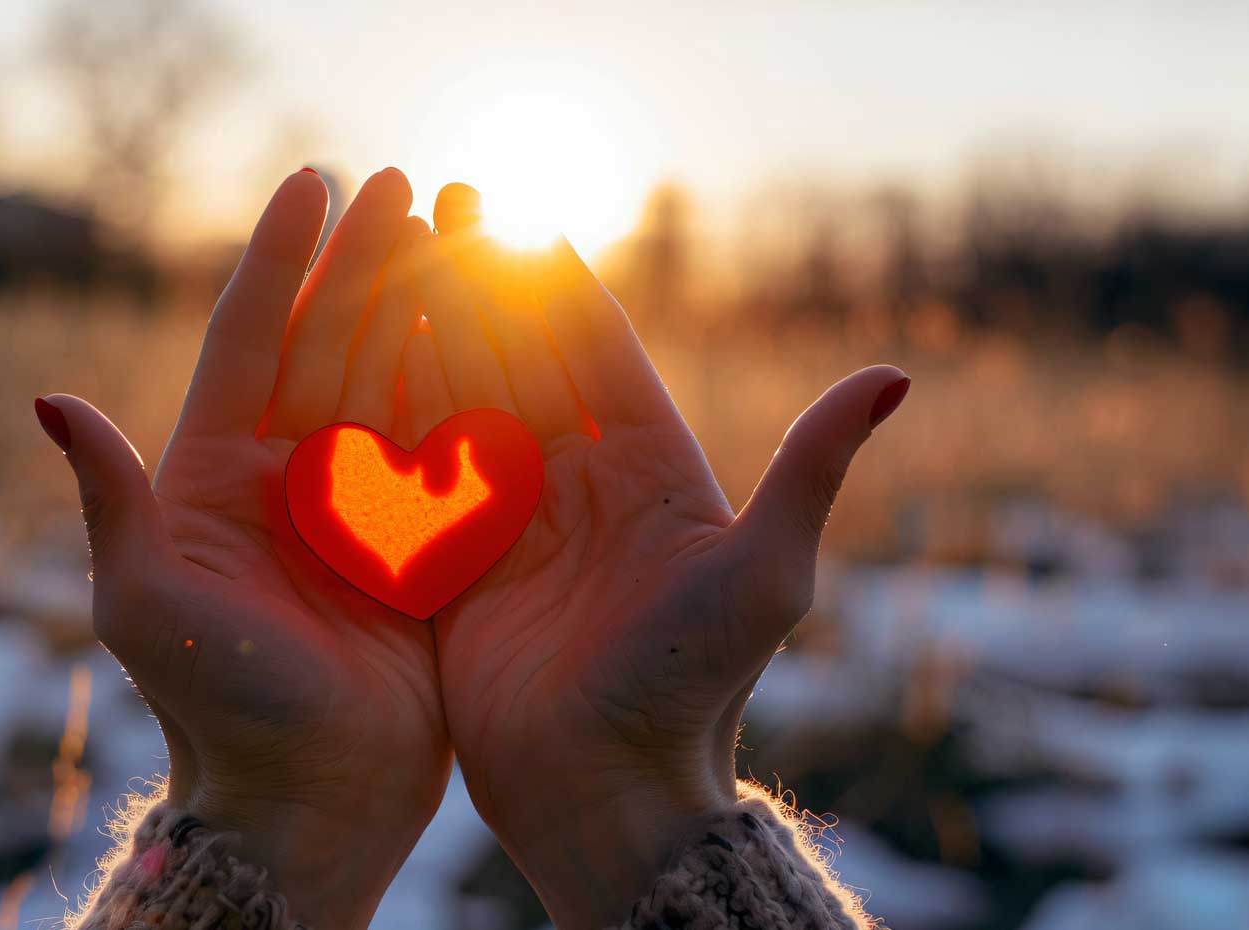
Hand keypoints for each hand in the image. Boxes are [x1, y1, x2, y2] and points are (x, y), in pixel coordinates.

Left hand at [35, 168, 450, 929]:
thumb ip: (111, 499)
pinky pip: (448, 449)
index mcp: (217, 471)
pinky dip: (470, 385)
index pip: (251, 340)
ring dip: (422, 306)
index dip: (278, 262)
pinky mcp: (419, 545)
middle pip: (331, 343)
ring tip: (459, 230)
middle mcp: (288, 475)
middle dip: (365, 262)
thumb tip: (49, 400)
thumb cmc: (214, 704)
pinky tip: (500, 329)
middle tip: (401, 182)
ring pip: (394, 381)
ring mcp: (358, 507)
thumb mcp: (144, 600)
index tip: (305, 184)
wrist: (306, 800)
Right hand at [412, 185, 909, 926]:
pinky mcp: (456, 565)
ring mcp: (513, 520)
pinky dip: (388, 415)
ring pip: (461, 401)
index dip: (551, 276)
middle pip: (519, 356)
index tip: (516, 210)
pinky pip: (418, 474)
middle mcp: (578, 479)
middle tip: (435, 206)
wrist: (612, 796)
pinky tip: (353, 362)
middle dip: (478, 282)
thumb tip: (896, 374)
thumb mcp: (764, 576)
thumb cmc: (693, 688)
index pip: (591, 345)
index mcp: (647, 463)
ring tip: (384, 259)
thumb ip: (811, 469)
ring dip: (426, 330)